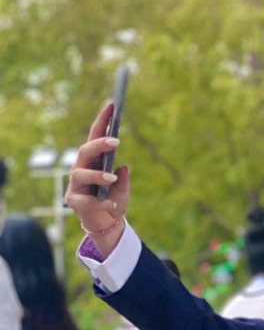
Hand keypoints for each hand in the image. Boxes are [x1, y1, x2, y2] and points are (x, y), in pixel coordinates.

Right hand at [64, 103, 129, 256]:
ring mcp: (75, 184)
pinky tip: (111, 203)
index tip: (112, 105)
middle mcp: (81, 168)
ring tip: (111, 178)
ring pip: (80, 173)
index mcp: (94, 160)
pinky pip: (86, 199)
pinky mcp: (73, 200)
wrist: (106, 224)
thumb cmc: (114, 201)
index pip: (96, 136)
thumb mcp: (124, 190)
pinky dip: (100, 201)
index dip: (103, 120)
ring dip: (97, 175)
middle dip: (98, 144)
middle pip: (85, 150)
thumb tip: (123, 167)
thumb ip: (124, 180)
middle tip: (115, 141)